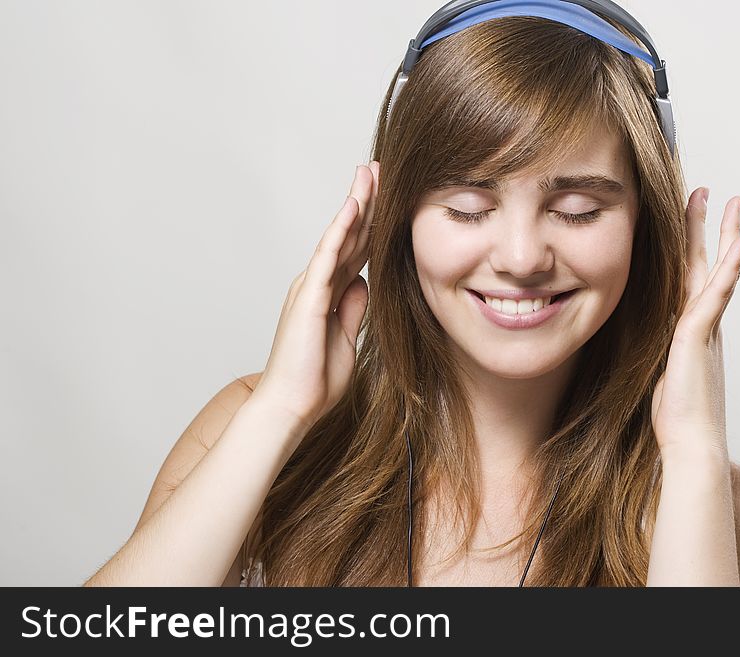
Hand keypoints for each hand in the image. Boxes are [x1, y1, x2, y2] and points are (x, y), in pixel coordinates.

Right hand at [249, 161, 379, 429]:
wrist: (291, 406)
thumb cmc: (315, 379)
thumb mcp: (346, 339)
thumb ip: (353, 309)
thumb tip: (364, 283)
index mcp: (329, 293)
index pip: (356, 250)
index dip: (372, 222)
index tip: (388, 196)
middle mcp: (318, 283)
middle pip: (348, 234)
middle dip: (366, 200)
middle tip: (379, 168)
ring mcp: (312, 286)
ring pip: (338, 235)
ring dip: (355, 202)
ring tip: (370, 173)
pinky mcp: (309, 296)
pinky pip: (327, 256)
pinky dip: (340, 229)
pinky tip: (354, 206)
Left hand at [650, 188, 739, 458]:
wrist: (690, 442)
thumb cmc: (673, 414)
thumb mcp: (652, 369)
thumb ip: (649, 347)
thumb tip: (633, 337)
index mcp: (687, 328)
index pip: (686, 277)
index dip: (687, 247)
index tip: (686, 220)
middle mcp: (701, 322)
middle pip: (704, 264)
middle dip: (707, 227)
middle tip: (711, 193)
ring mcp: (705, 328)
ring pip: (716, 271)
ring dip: (725, 236)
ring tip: (733, 203)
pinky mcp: (700, 337)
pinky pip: (717, 295)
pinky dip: (729, 269)